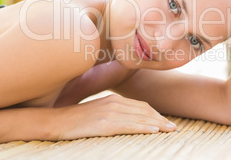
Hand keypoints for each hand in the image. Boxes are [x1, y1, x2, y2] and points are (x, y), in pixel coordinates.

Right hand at [55, 94, 176, 139]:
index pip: (142, 106)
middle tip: (174, 128)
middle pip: (144, 111)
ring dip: (157, 124)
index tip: (166, 122)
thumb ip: (114, 112)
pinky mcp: (103, 124)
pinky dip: (143, 128)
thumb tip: (129, 119)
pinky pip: (128, 125)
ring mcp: (109, 113)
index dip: (156, 114)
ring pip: (140, 118)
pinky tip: (153, 131)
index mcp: (114, 99)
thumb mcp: (98, 111)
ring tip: (169, 130)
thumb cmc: (77, 119)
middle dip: (161, 120)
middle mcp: (114, 103)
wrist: (57, 121)